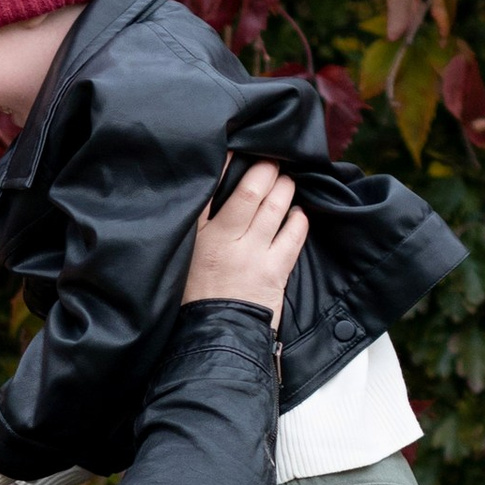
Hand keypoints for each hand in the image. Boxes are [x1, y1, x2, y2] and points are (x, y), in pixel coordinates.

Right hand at [180, 158, 304, 323]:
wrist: (214, 336)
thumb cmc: (197, 297)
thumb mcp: (186, 258)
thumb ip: (201, 228)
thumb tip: (219, 197)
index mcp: (199, 235)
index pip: (210, 189)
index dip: (226, 163)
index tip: (236, 147)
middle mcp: (225, 239)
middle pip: (251, 191)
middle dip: (268, 170)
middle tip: (274, 162)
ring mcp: (252, 254)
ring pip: (276, 207)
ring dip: (285, 189)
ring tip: (287, 182)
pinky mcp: (275, 269)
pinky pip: (294, 234)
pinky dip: (298, 219)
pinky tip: (298, 214)